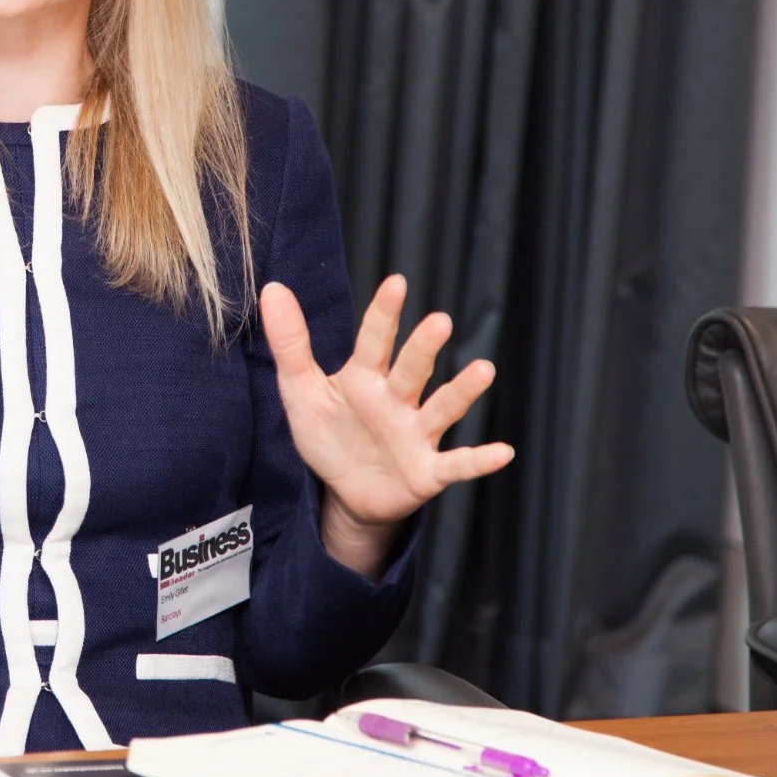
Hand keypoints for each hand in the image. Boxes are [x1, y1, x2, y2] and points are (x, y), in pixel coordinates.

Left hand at [261, 274, 514, 574]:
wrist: (345, 493)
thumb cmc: (329, 436)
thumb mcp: (301, 390)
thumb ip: (290, 343)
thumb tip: (273, 289)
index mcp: (365, 378)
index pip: (375, 341)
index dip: (384, 314)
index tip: (396, 283)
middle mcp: (397, 400)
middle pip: (412, 370)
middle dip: (423, 348)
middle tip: (439, 321)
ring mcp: (416, 434)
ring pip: (441, 409)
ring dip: (462, 392)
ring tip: (484, 370)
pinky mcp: (427, 471)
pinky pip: (456, 465)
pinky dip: (479, 460)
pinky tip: (504, 452)